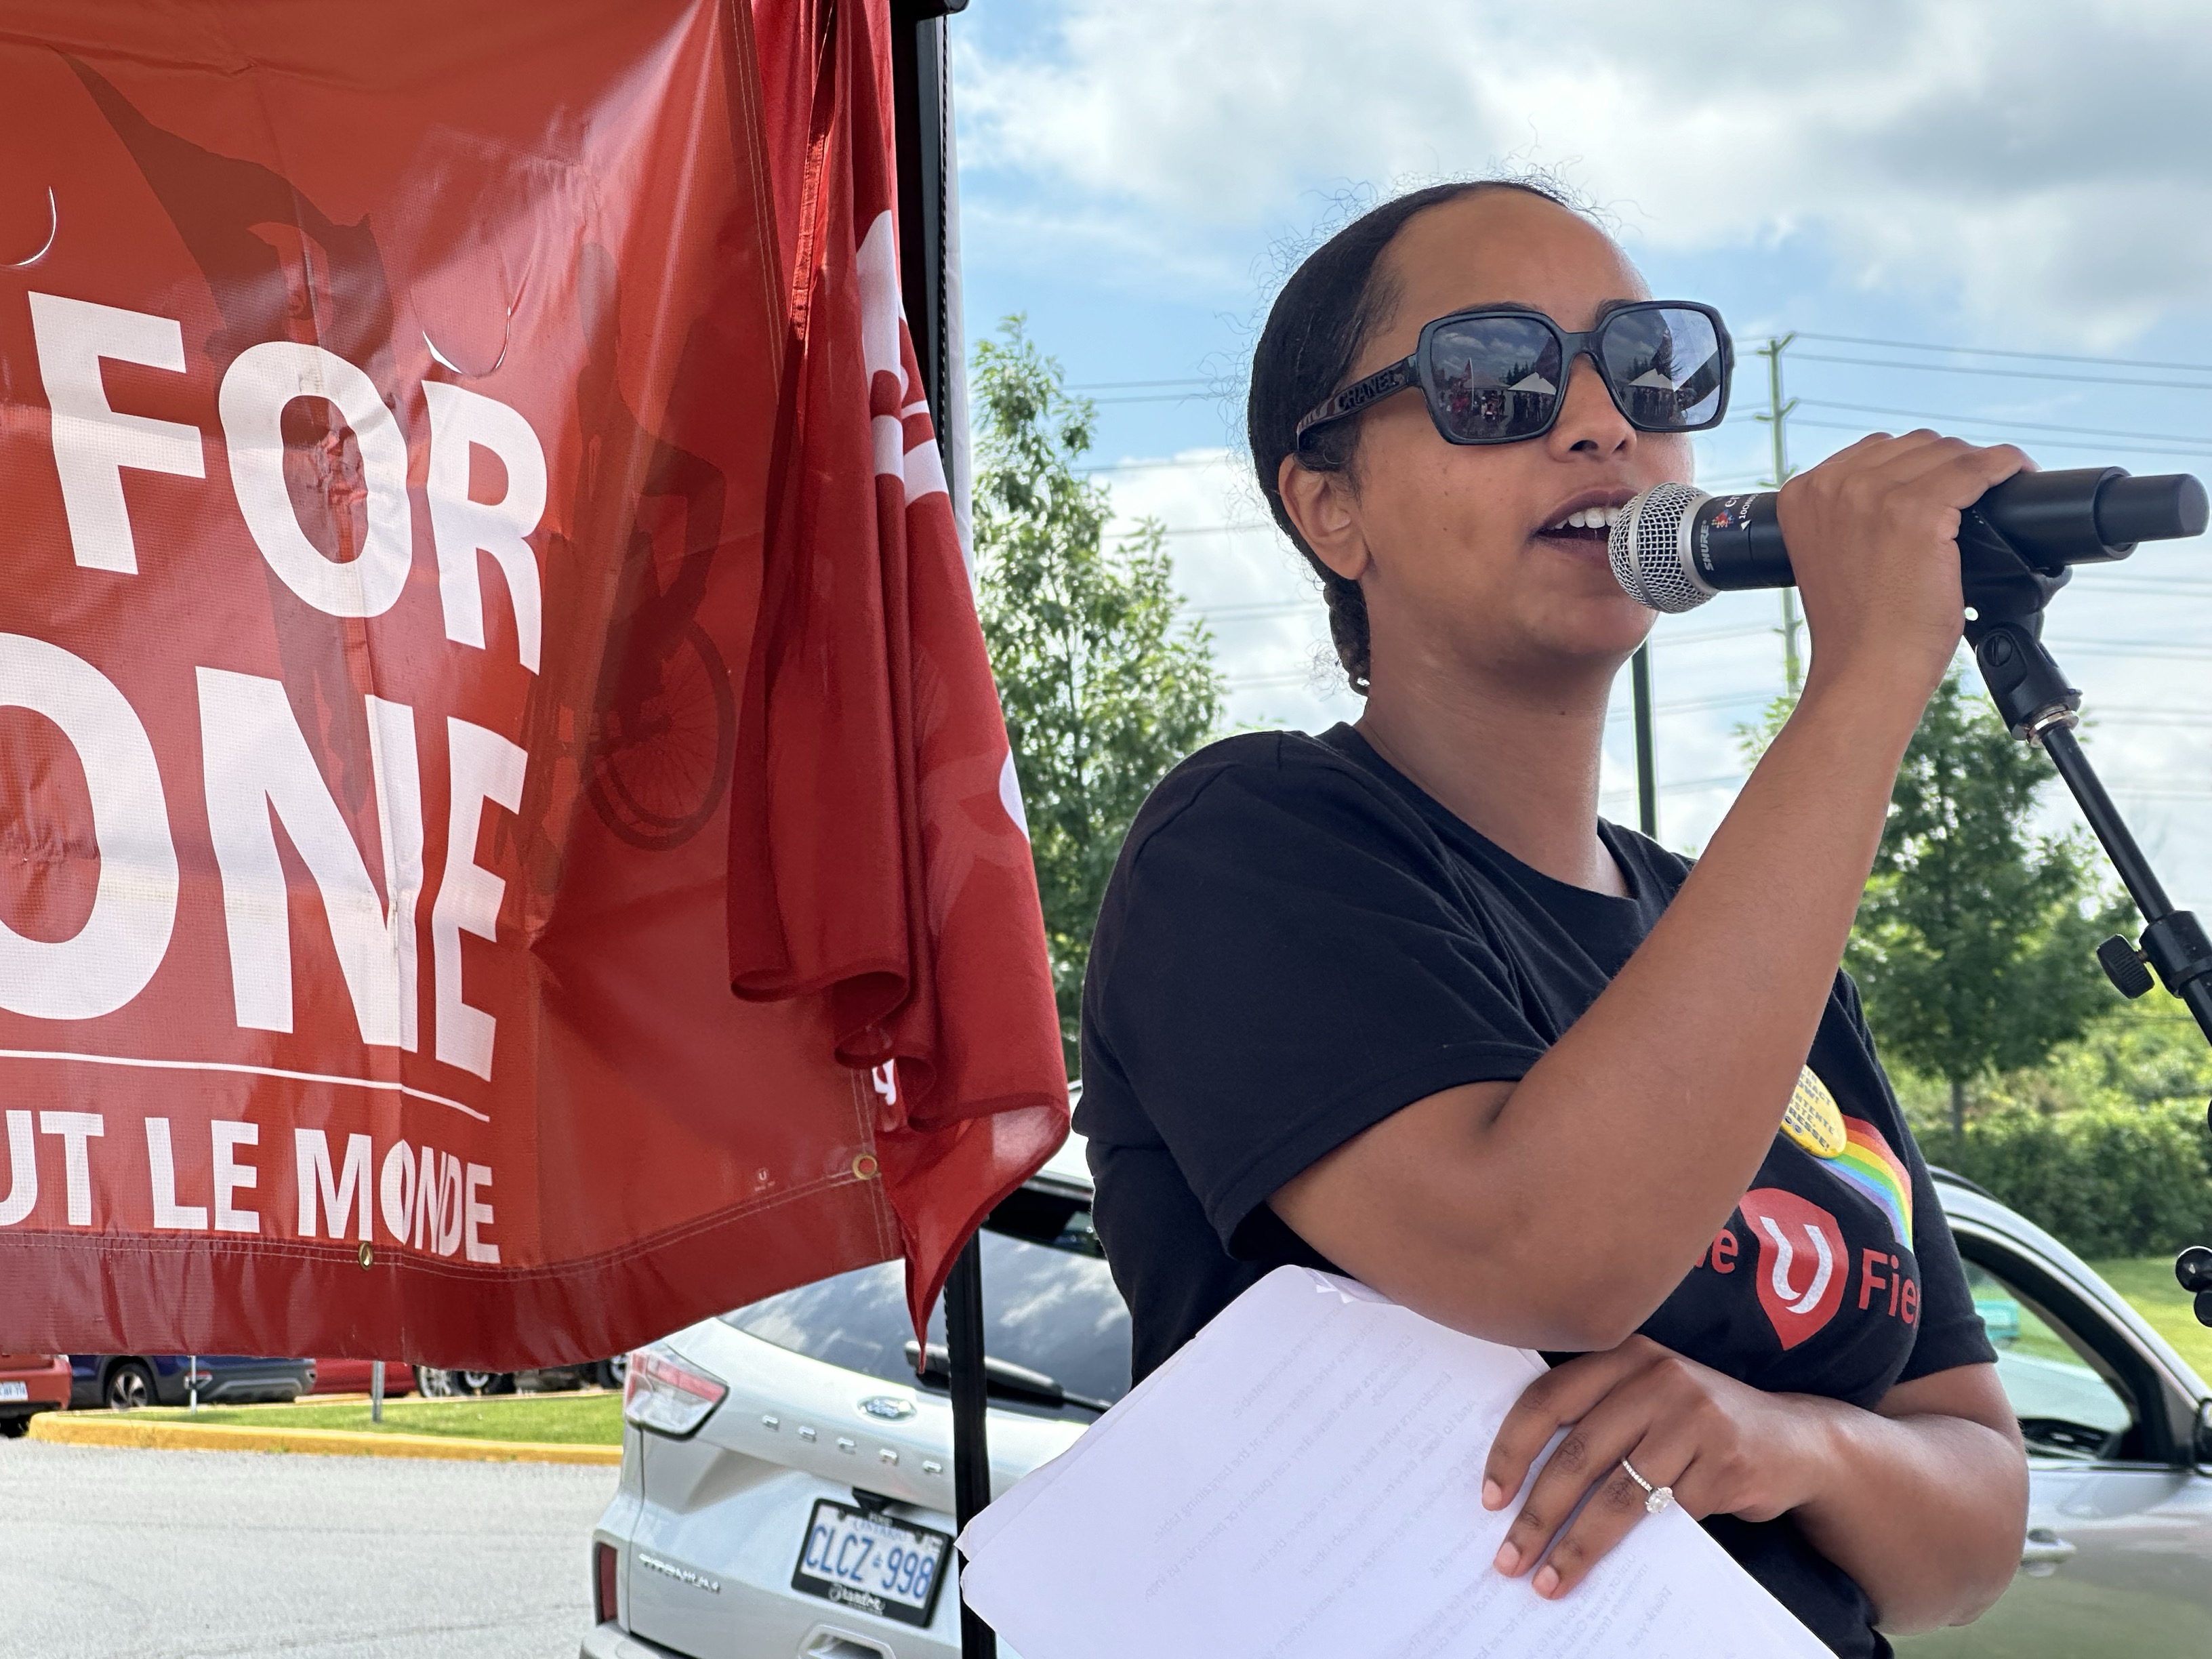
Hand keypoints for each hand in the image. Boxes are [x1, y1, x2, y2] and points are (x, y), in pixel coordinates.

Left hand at [1482, 1336, 1830, 1599]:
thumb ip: (1595, 1420)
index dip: (1512, 1450)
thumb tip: (1519, 1485)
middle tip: (1509, 1557)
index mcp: (1624, 1355)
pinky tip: (1614, 1572)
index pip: (1548, 1399)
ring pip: (1619, 1494)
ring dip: (1577, 1545)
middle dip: (1537, 1513)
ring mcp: (1697, 1418)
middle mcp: (1658, 1377)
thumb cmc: (1696, 1425)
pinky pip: (1668, 1516)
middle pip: (1578, 1453)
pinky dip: (1637, 1549)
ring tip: (1548, 1579)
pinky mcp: (1728, 1463)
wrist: (1795, 1441)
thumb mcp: (1646, 1400)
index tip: (1489, 1498)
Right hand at [1776, 430, 2029, 703]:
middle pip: (1913, 446)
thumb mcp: (1836, 555)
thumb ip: (1854, 514)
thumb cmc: (1858, 628)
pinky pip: (1975, 469)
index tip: (1945, 483)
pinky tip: (2015, 474)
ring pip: (1947, 454)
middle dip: (1950, 463)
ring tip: (1998, 485)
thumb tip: (1916, 485)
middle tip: (1976, 493)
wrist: (1865, 672)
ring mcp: (1872, 497)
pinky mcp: (1916, 514)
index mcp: (1803, 494)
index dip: (1919, 465)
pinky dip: (2003, 468)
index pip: (1876, 451)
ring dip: (1979, 466)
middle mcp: (1831, 487)